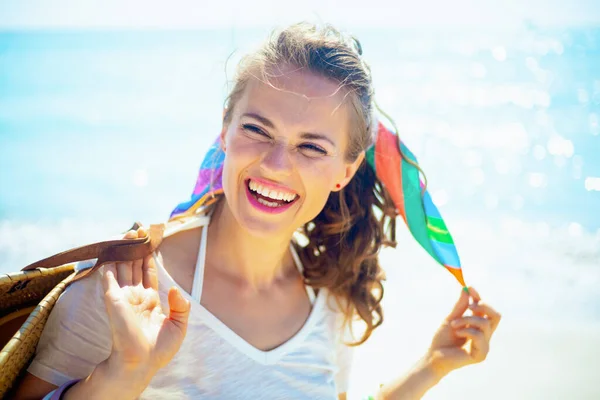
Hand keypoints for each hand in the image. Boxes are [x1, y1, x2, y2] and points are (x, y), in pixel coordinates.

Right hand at [101, 228, 190, 378]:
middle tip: (138, 228)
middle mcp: (135, 296)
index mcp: (149, 300)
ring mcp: (123, 297)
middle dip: (136, 247)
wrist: (143, 362)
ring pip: (122, 267)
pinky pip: (109, 277)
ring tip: (128, 232)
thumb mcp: (179, 324)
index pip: (147, 272)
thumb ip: (182, 305)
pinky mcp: (113, 300)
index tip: (150, 240)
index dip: (148, 256)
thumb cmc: (160, 349)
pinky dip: (110, 263)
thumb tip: (175, 289)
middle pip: (134, 265)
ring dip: (124, 250)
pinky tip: (112, 249)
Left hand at [425, 287, 500, 378]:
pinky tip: (457, 333)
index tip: (469, 288)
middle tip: (469, 306)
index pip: (487, 310)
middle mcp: (485, 336)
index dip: (479, 297)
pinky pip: (478, 335)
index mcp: (479, 327)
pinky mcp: (481, 355)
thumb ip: (460, 306)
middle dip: (483, 306)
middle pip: (496, 315)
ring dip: (466, 320)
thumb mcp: (451, 318)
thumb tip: (466, 289)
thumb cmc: (442, 339)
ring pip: (485, 323)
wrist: (433, 356)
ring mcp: (484, 346)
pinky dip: (466, 330)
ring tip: (453, 324)